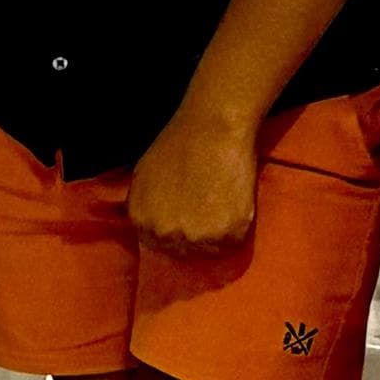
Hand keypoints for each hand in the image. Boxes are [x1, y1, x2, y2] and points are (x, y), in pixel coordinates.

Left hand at [125, 99, 263, 259]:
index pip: (158, 244)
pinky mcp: (226, 233)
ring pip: (209, 250)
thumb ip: (145, 204)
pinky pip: (233, 243)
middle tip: (208, 211)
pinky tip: (234, 203)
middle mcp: (165, 233)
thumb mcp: (143, 175)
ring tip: (222, 203)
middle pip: (183, 251)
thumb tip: (152, 224)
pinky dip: (237, 227)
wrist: (212, 128)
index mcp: (142, 220)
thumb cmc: (178, 144)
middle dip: (195, 234)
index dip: (175, 233)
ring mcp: (195, 236)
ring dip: (217, 233)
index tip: (189, 220)